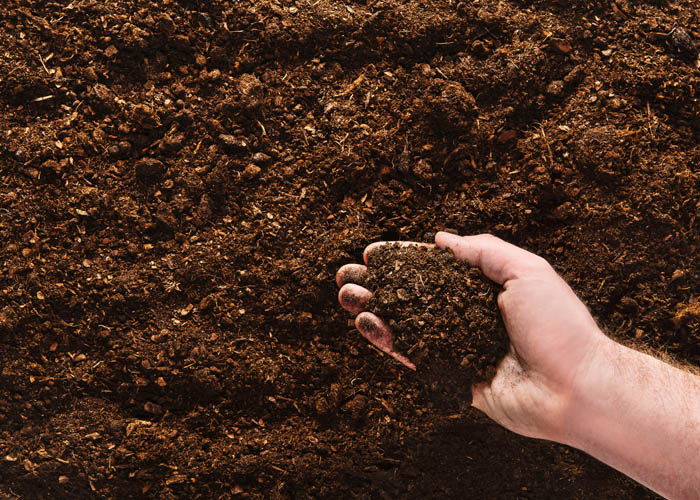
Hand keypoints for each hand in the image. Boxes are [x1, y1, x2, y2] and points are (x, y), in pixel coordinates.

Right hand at [336, 232, 610, 441]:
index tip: (373, 253)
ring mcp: (458, 346)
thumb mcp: (527, 271)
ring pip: (407, 325)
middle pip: (412, 296)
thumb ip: (483, 251)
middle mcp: (467, 315)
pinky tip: (367, 324)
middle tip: (346, 276)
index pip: (434, 270)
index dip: (402, 261)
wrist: (576, 387)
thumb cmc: (558, 326)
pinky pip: (415, 356)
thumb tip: (440, 239)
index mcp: (485, 289)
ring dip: (374, 310)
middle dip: (378, 285)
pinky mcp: (453, 377)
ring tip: (346, 298)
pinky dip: (388, 341)